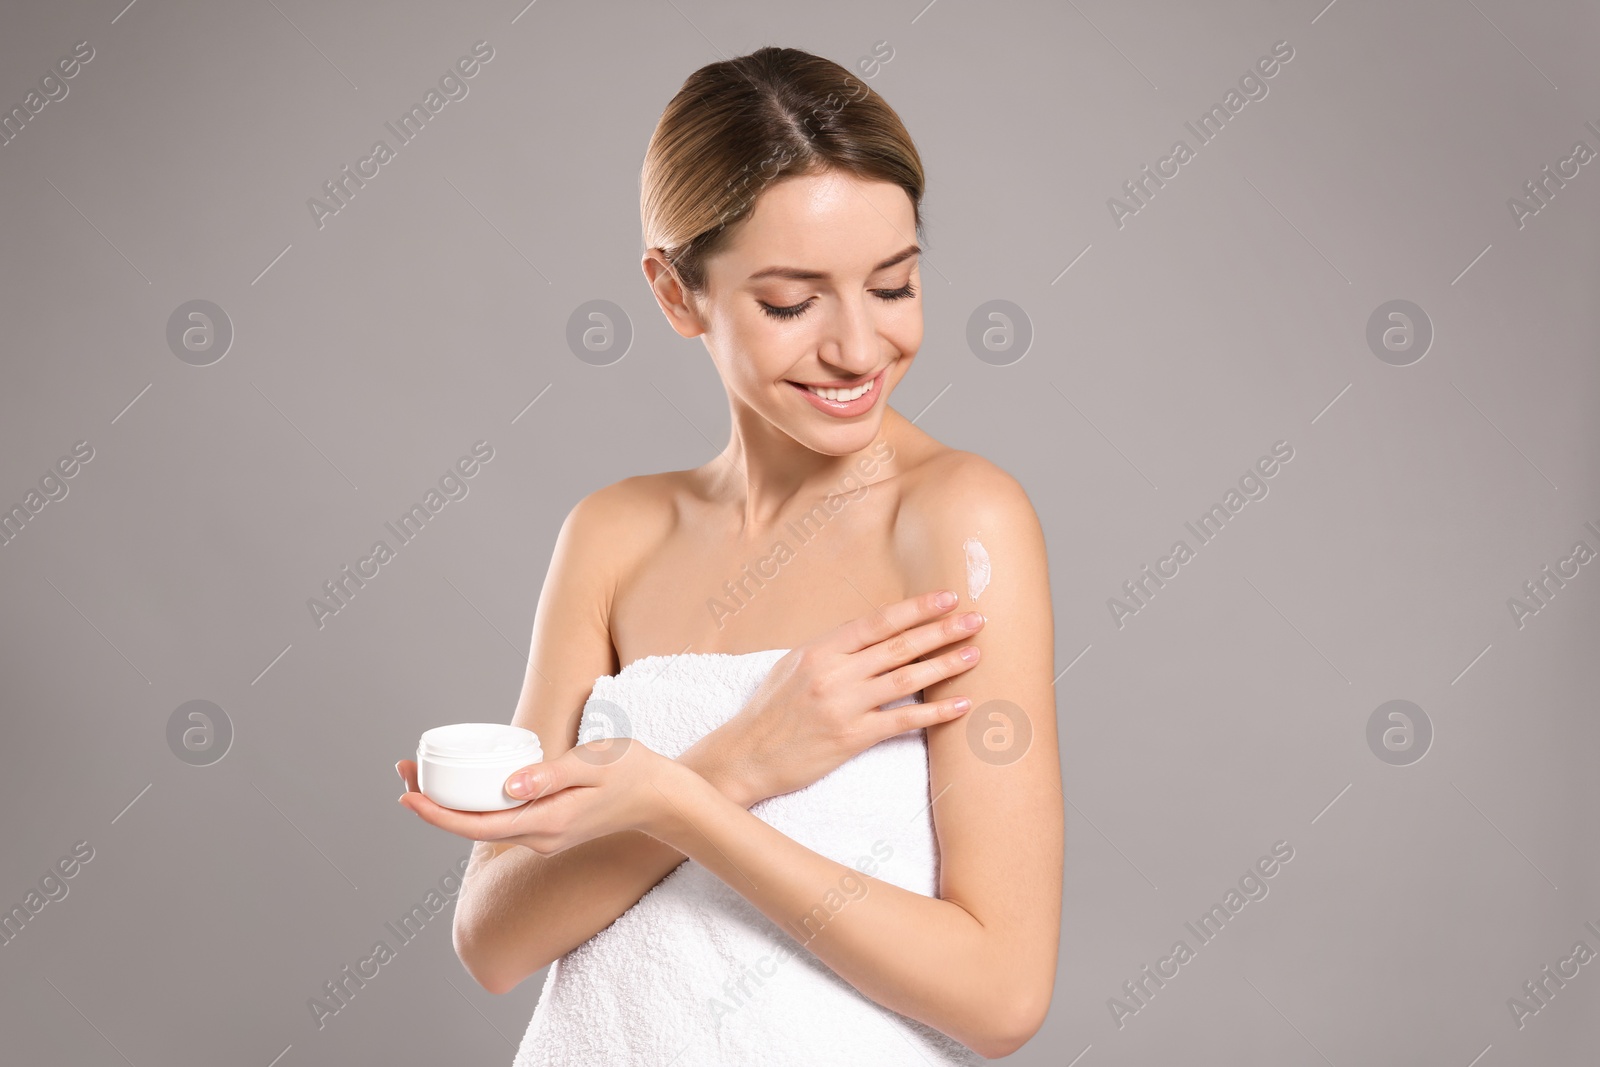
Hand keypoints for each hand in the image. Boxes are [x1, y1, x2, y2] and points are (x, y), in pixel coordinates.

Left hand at [395, 739, 686, 854]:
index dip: (437, 813)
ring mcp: (544, 836)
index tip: (408, 795)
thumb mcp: (593, 764)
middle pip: (473, 827)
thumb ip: (551, 775)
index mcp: (547, 822)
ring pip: (485, 825)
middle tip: (404, 772)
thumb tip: (508, 786)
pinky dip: (475, 804)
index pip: (478, 824)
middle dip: (433, 804)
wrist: (663, 799)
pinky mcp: (548, 827)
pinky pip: (501, 820)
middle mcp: (540, 837)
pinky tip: (465, 784)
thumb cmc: (632, 772)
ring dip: (451, 805)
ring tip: (422, 775)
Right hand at [702, 588, 983, 803]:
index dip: (915, 609)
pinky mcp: (851, 738)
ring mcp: (843, 705)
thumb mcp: (792, 668)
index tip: (946, 598)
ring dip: (944, 664)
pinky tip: (959, 705)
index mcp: (819, 650)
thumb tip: (870, 637)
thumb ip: (831, 652)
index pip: (876, 622)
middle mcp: (833, 673)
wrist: (745, 757)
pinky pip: (901, 721)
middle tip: (976, 618)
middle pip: (898, 646)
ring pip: (905, 678)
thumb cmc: (768, 713)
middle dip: (941, 630)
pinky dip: (933, 712)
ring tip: (975, 653)